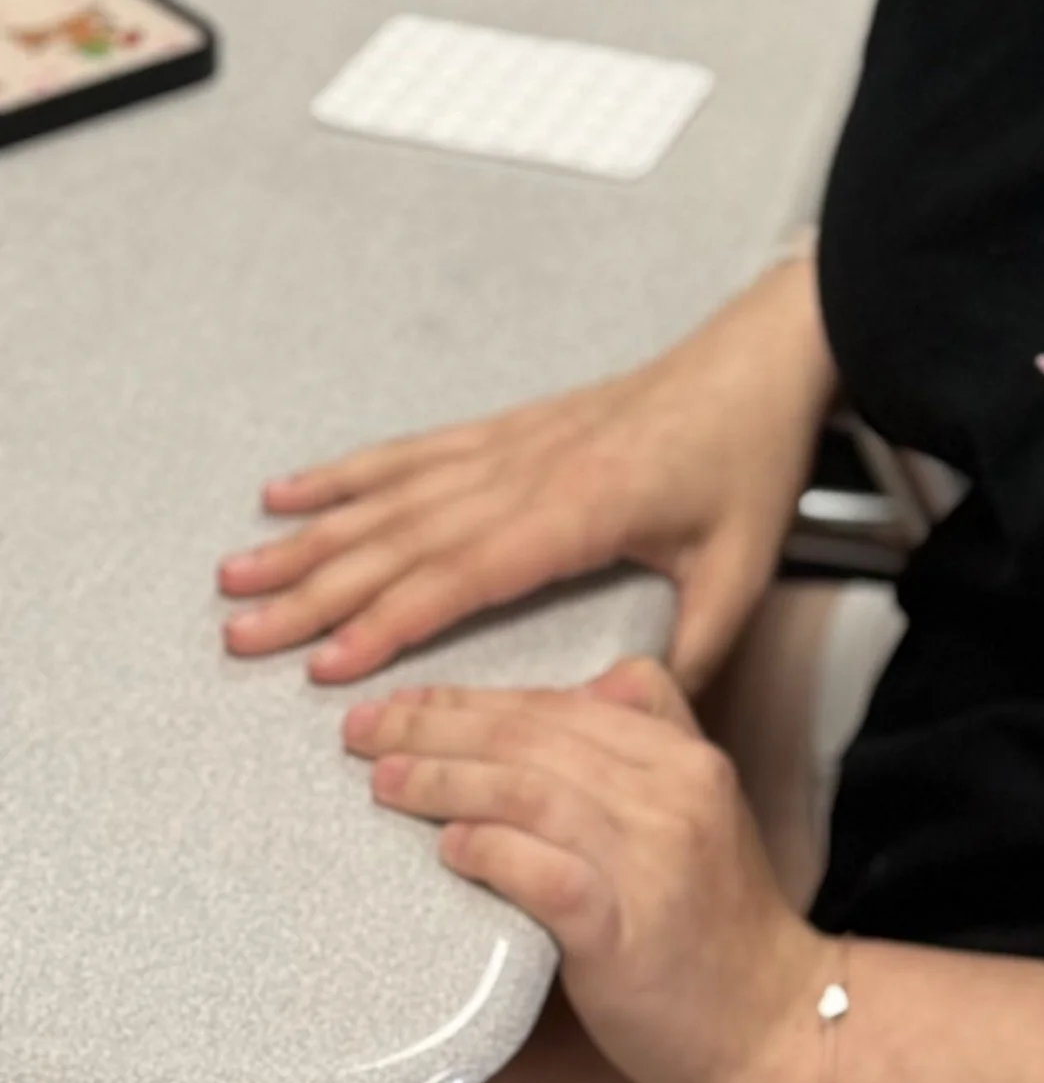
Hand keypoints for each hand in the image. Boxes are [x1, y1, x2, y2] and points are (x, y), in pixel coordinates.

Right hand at [218, 257, 834, 690]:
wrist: (763, 357)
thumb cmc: (751, 455)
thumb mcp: (741, 566)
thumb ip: (692, 650)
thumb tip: (644, 724)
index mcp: (578, 511)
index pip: (464, 578)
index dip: (391, 621)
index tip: (325, 666)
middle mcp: (529, 473)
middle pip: (404, 541)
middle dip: (317, 592)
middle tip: (241, 633)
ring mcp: (514, 444)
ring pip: (394, 496)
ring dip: (313, 535)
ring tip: (240, 570)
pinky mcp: (514, 427)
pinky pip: (418, 453)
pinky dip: (352, 473)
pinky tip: (298, 490)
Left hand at [349, 658, 828, 1082]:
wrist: (772, 1023)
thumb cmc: (719, 924)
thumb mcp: (702, 812)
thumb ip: (651, 745)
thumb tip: (585, 689)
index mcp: (685, 757)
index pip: (564, 703)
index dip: (478, 696)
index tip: (406, 699)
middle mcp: (673, 793)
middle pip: (538, 737)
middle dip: (440, 724)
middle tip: (363, 727)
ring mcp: (653, 860)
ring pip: (534, 792)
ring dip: (447, 780)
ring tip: (383, 780)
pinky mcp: (628, 931)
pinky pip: (549, 874)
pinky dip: (493, 851)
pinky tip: (449, 847)